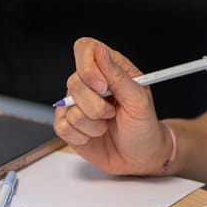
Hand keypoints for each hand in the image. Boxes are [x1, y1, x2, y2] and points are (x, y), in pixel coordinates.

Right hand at [53, 37, 173, 175]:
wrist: (140, 157)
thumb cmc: (143, 126)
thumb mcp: (139, 101)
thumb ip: (118, 76)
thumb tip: (100, 51)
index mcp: (109, 68)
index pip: (85, 49)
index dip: (89, 66)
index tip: (102, 87)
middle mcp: (89, 82)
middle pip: (74, 81)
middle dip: (96, 105)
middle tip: (113, 113)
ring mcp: (76, 103)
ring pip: (69, 107)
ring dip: (93, 124)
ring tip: (106, 125)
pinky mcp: (68, 124)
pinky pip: (63, 126)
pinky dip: (82, 135)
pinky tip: (94, 135)